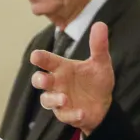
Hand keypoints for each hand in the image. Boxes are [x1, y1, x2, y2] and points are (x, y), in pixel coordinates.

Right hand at [30, 21, 114, 135]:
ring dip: (54, 99)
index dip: (41, 58)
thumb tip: (100, 24)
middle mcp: (57, 83)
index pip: (48, 61)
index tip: (35, 55)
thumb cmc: (96, 80)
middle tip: (44, 79)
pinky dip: (71, 115)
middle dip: (39, 79)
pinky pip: (64, 115)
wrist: (104, 103)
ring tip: (64, 99)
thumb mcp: (101, 63)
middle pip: (40, 80)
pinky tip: (81, 113)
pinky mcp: (66, 114)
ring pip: (47, 100)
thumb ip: (98, 46)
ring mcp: (59, 100)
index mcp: (62, 68)